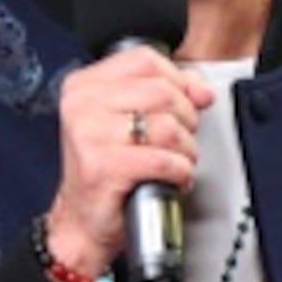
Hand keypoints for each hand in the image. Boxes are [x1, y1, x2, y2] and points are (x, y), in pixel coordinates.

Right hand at [46, 45, 214, 277]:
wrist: (82, 221)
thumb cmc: (106, 171)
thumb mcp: (129, 120)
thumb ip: (165, 93)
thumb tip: (200, 88)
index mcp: (84, 85)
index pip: (145, 60)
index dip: (179, 79)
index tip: (192, 100)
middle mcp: (82, 105)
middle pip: (161, 91)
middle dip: (186, 119)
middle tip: (181, 140)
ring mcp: (89, 135)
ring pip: (166, 126)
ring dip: (185, 149)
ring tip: (177, 161)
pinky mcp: (102, 167)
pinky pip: (162, 159)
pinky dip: (179, 171)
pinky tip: (173, 177)